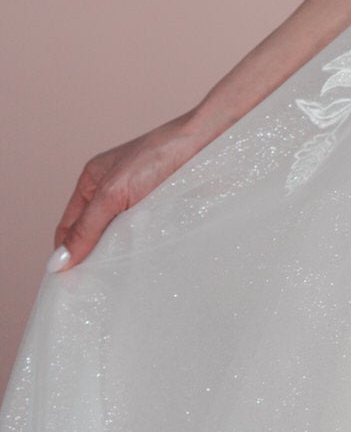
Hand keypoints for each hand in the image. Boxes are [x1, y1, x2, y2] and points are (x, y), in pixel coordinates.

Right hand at [46, 106, 215, 272]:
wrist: (210, 143)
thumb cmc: (160, 154)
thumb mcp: (114, 193)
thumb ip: (86, 228)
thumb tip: (58, 263)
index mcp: (93, 182)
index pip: (69, 227)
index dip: (67, 255)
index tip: (71, 284)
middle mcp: (113, 193)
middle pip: (94, 236)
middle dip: (94, 258)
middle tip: (95, 288)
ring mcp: (139, 203)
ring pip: (120, 240)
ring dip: (121, 256)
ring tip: (121, 278)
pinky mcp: (162, 211)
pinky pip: (145, 238)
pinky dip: (142, 251)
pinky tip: (144, 263)